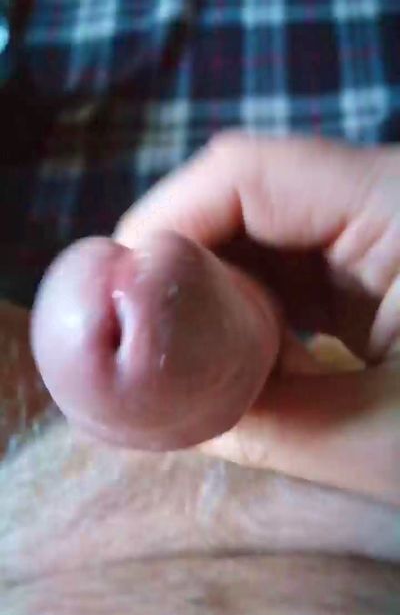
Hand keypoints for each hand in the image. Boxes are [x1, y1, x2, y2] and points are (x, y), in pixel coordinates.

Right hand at [113, 133, 399, 503]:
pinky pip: (303, 271)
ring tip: (192, 358)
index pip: (248, 170)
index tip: (121, 291)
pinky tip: (250, 362)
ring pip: (272, 236)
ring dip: (223, 295)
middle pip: (251, 196)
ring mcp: (391, 231)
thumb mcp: (381, 444)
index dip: (166, 221)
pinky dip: (263, 314)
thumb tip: (162, 413)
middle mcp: (392, 198)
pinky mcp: (390, 268)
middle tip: (144, 335)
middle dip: (186, 266)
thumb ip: (260, 425)